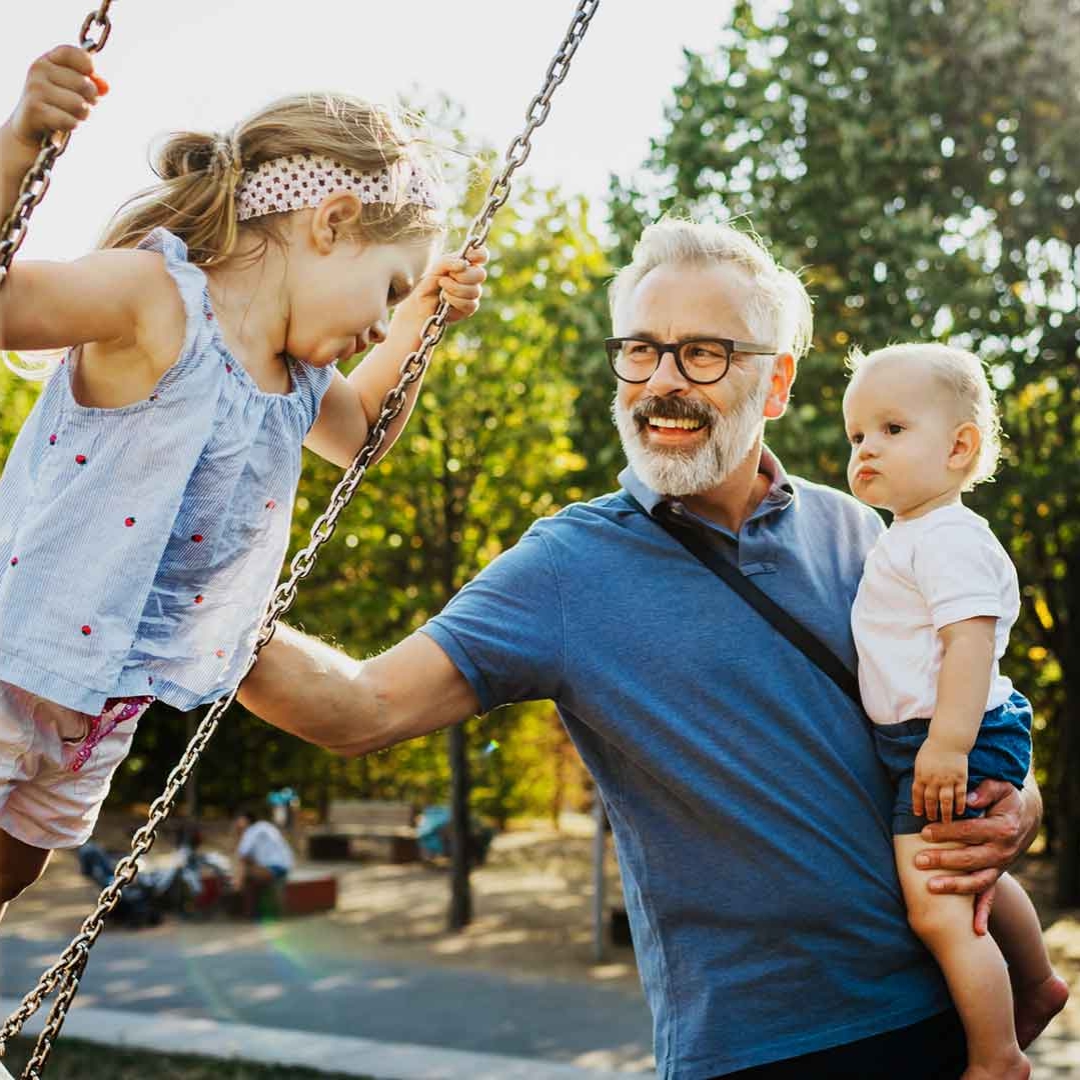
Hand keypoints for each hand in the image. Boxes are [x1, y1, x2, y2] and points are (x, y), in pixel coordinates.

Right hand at [5, 45, 105, 149]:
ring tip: (69, 115)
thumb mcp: (74, 90)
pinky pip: (70, 121)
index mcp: (48, 60)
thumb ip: (92, 83)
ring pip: (80, 104)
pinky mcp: (35, 110)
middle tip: (78, 106)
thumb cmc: (58, 106)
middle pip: (84, 84)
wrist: (31, 128)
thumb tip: (105, 87)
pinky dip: (72, 125)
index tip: (90, 78)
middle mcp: (38, 69)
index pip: (73, 53)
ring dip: (81, 115)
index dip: (88, 67)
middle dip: (90, 100)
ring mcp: (35, 88)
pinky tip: (61, 125)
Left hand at [399, 245, 487, 328]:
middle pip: (480, 275)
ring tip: (442, 288)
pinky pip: (469, 304)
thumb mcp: (437, 267)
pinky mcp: (470, 307)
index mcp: (467, 263)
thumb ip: (449, 262)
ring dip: (454, 288)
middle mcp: (472, 278)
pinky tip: (445, 299)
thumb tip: (464, 264)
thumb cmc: (430, 282)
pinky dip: (454, 300)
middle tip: (448, 276)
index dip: (478, 255)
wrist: (422, 303)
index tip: (468, 257)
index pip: (482, 255)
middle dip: (462, 276)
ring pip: (474, 291)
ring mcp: (473, 293)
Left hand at [911, 737, 967, 823]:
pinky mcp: (961, 778)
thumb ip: (920, 776)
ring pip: (946, 800)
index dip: (917, 805)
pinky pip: (960, 795)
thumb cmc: (932, 749)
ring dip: (946, 813)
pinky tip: (960, 812)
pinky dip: (960, 804)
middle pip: (931, 800)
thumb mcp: (920, 761)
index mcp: (921, 774)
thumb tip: (918, 789)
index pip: (917, 794)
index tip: (918, 814)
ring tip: (946, 822)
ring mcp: (948, 779)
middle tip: (932, 820)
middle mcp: (933, 779)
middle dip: (931, 811)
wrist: (948, 740)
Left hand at [916, 778, 1035, 933]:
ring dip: (954, 886)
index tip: (925, 831)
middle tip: (918, 860)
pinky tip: (975, 930)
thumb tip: (968, 799)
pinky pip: (990, 898)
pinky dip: (983, 914)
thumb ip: (984, 791)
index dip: (948, 832)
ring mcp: (999, 867)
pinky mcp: (996, 875)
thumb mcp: (999, 787)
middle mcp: (1002, 852)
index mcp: (1002, 829)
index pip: (971, 831)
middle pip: (970, 859)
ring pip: (977, 881)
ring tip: (930, 887)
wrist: (1024, 817)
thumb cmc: (1004, 799)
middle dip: (943, 861)